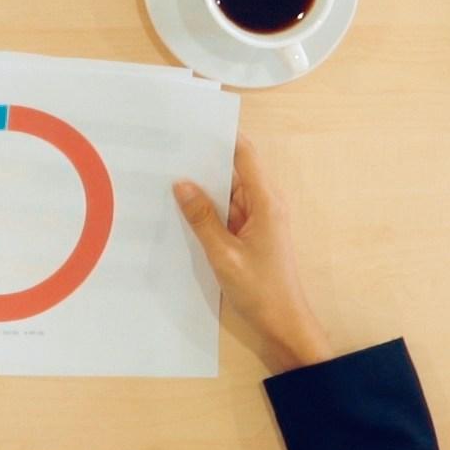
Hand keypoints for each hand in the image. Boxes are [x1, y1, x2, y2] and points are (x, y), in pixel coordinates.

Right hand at [171, 136, 330, 370]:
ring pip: (228, 192)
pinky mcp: (251, 235)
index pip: (244, 154)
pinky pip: (228, 212)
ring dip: (204, 187)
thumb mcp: (223, 254)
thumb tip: (181, 184)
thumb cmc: (260, 290)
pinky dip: (208, 209)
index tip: (193, 123)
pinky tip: (181, 208)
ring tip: (166, 174)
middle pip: (234, 170)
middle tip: (167, 150)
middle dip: (204, 160)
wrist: (284, 325)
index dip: (222, 135)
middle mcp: (265, 204)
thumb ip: (202, 218)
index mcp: (266, 201)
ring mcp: (258, 220)